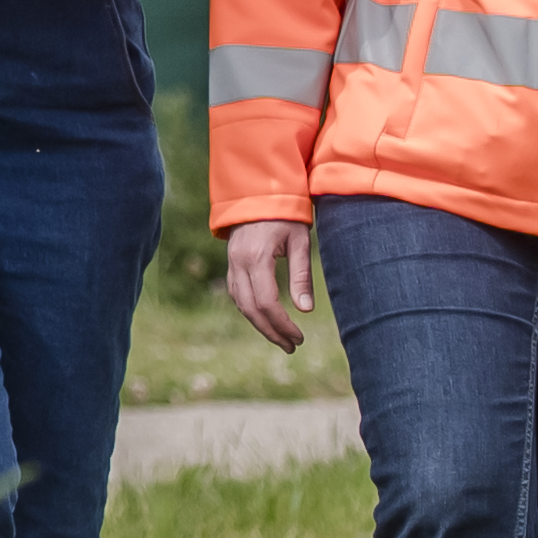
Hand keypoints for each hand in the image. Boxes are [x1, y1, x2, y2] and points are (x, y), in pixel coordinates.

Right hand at [221, 217, 316, 354]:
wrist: (259, 190)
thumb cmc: (286, 214)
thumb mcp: (300, 241)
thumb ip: (301, 275)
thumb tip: (305, 310)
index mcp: (257, 257)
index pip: (267, 302)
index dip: (282, 325)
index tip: (300, 337)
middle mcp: (239, 263)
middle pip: (251, 309)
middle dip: (271, 331)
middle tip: (293, 346)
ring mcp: (232, 263)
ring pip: (241, 304)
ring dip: (260, 325)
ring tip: (282, 339)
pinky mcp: (232, 262)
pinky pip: (237, 294)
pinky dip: (251, 310)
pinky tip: (266, 318)